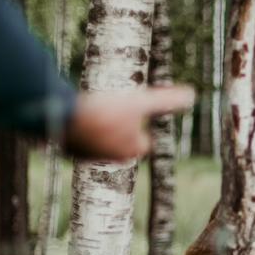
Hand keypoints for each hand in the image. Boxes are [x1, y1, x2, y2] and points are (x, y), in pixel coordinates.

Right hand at [65, 85, 194, 160]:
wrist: (62, 117)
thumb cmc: (106, 111)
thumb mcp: (141, 102)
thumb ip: (166, 100)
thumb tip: (192, 95)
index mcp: (132, 150)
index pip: (142, 140)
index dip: (138, 124)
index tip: (131, 111)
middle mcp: (112, 159)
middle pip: (121, 141)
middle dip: (118, 128)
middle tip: (111, 110)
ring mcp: (89, 156)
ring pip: (101, 141)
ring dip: (99, 128)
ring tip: (95, 112)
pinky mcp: (70, 152)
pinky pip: (81, 140)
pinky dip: (81, 130)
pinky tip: (76, 116)